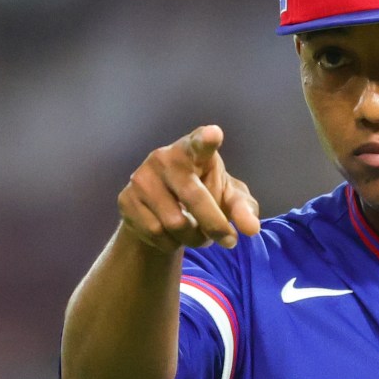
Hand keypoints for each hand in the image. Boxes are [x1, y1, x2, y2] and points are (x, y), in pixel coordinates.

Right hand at [116, 124, 261, 252]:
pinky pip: (157, 234)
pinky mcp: (126, 199)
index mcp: (192, 150)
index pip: (199, 143)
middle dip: (215, 225)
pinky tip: (173, 234)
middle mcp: (164, 158)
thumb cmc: (203, 195)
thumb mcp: (228, 198)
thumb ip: (243, 209)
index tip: (215, 134)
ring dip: (194, 238)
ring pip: (175, 223)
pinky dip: (172, 243)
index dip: (206, 140)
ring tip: (198, 234)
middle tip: (230, 241)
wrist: (161, 210)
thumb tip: (251, 228)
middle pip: (194, 198)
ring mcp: (141, 178)